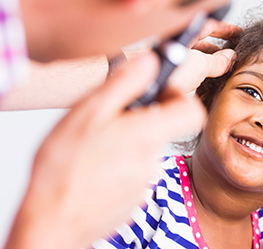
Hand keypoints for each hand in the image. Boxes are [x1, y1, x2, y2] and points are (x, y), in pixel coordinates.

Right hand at [4, 52, 205, 248]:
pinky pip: (132, 171)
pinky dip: (118, 165)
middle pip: (162, 129)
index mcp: (147, 135)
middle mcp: (153, 160)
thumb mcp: (89, 112)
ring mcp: (144, 182)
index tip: (158, 92)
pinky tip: (93, 168)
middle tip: (109, 119)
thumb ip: (125, 83)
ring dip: (125, 142)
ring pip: (143, 149)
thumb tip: (152, 60)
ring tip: (94, 146)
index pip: (192, 111)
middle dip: (140, 119)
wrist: (50, 223)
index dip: (179, 96)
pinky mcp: (132, 199)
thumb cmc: (63, 168)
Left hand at [168, 19, 239, 92]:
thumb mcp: (199, 65)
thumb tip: (230, 57)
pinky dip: (197, 71)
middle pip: (198, 39)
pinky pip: (184, 67)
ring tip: (221, 68)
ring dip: (207, 60)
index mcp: (180, 34)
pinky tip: (203, 80)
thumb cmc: (164, 74)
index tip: (236, 31)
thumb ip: (216, 61)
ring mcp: (166, 57)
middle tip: (230, 50)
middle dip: (216, 45)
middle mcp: (172, 43)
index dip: (224, 28)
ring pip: (191, 54)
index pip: (206, 25)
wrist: (143, 93)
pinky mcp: (162, 73)